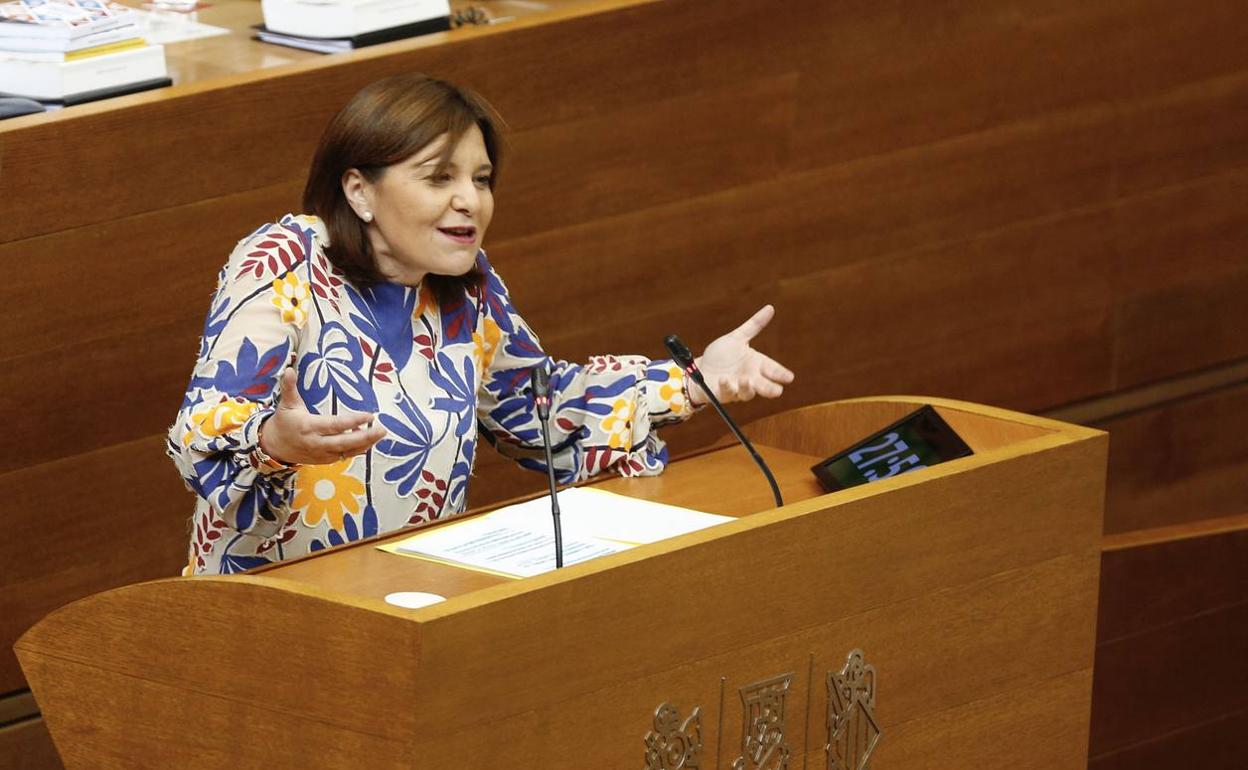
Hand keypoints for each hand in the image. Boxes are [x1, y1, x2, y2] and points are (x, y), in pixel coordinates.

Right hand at [258, 368, 386, 464]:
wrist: (273, 447)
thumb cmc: (284, 421)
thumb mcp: (286, 403)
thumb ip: (289, 387)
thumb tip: (288, 369)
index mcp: (309, 426)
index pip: (335, 425)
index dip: (353, 421)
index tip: (369, 415)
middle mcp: (317, 443)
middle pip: (345, 442)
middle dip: (366, 436)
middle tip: (382, 429)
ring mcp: (322, 454)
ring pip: (347, 451)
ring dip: (365, 444)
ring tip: (379, 434)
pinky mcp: (325, 460)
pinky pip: (344, 456)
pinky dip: (357, 450)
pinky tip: (368, 441)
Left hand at [690, 305, 794, 406]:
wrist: (701, 368)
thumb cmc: (722, 355)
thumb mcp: (737, 337)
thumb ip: (754, 325)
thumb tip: (770, 308)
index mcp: (755, 364)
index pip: (771, 369)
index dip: (780, 374)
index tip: (789, 377)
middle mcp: (749, 378)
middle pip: (763, 386)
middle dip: (770, 389)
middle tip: (778, 391)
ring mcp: (736, 387)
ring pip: (746, 393)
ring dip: (747, 388)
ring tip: (746, 380)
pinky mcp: (721, 393)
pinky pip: (726, 392)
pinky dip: (726, 386)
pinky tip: (724, 379)